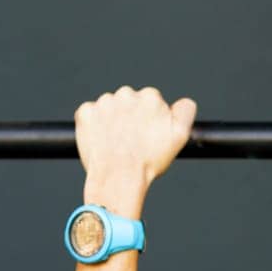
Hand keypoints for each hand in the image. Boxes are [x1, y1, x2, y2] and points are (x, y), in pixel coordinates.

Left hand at [74, 86, 196, 213]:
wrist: (118, 176)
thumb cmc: (149, 160)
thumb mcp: (180, 136)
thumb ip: (185, 112)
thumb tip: (185, 102)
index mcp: (150, 97)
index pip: (152, 101)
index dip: (152, 119)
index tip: (150, 134)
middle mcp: (126, 94)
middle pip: (131, 102)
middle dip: (132, 117)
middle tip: (134, 140)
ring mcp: (104, 103)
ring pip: (111, 108)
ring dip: (114, 120)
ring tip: (118, 143)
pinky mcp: (85, 113)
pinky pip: (91, 114)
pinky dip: (95, 125)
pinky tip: (103, 141)